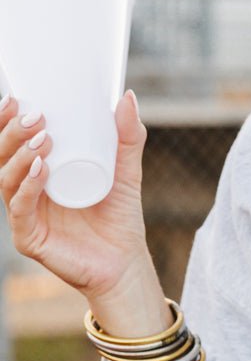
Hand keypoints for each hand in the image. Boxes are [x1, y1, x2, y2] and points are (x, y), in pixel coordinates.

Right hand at [0, 91, 152, 298]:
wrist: (125, 264)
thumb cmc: (120, 218)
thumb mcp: (126, 171)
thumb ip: (128, 137)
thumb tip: (127, 96)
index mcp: (38, 172)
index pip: (11, 142)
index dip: (5, 120)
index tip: (15, 98)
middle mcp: (26, 191)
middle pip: (2, 157)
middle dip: (12, 133)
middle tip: (35, 117)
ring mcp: (25, 215)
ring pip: (6, 180)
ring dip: (19, 156)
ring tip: (43, 141)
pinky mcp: (30, 238)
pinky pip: (20, 210)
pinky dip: (27, 188)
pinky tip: (39, 171)